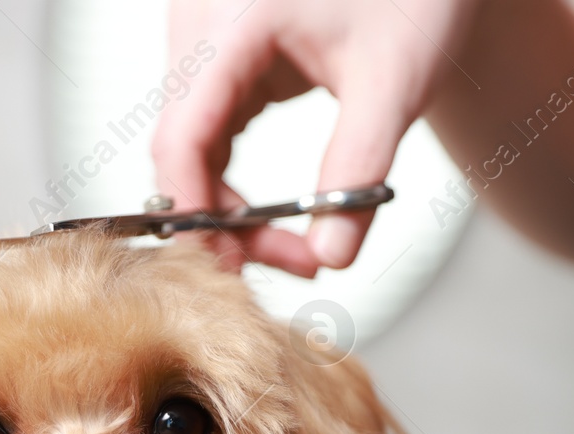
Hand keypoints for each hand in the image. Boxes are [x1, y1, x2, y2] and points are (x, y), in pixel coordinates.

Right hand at [152, 0, 484, 275]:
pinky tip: (273, 214)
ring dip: (227, 208)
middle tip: (294, 263)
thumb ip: (359, 171)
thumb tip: (333, 256)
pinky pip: (206, 134)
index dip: (194, 210)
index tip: (229, 268)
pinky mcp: (220, 59)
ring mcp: (204, 42)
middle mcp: (201, 26)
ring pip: (189, 149)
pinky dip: (232, 181)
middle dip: (224, 221)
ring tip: (294, 246)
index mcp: (232, 21)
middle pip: (180, 150)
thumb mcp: (393, 84)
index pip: (182, 134)